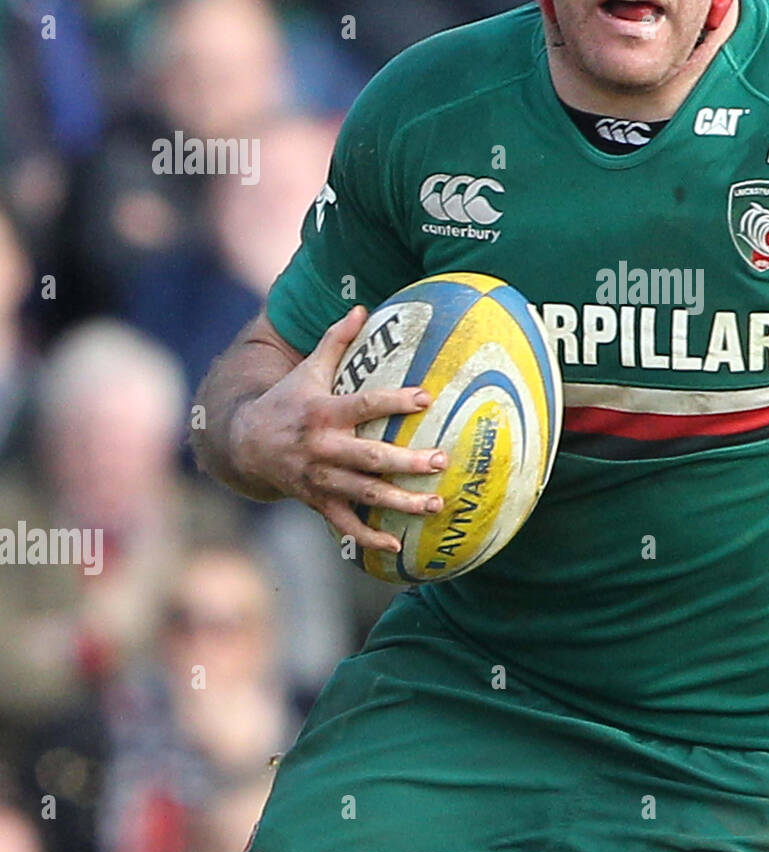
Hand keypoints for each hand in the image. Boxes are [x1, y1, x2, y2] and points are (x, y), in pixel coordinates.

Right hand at [231, 306, 446, 553]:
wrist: (242, 444)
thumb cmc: (287, 401)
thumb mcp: (308, 370)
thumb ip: (336, 341)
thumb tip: (361, 306)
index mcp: (322, 412)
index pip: (363, 404)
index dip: (394, 401)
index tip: (427, 397)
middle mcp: (321, 448)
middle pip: (369, 458)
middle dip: (407, 462)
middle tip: (442, 461)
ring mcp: (319, 479)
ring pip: (363, 494)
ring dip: (400, 502)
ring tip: (435, 504)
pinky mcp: (316, 502)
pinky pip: (344, 524)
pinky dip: (368, 537)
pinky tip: (397, 545)